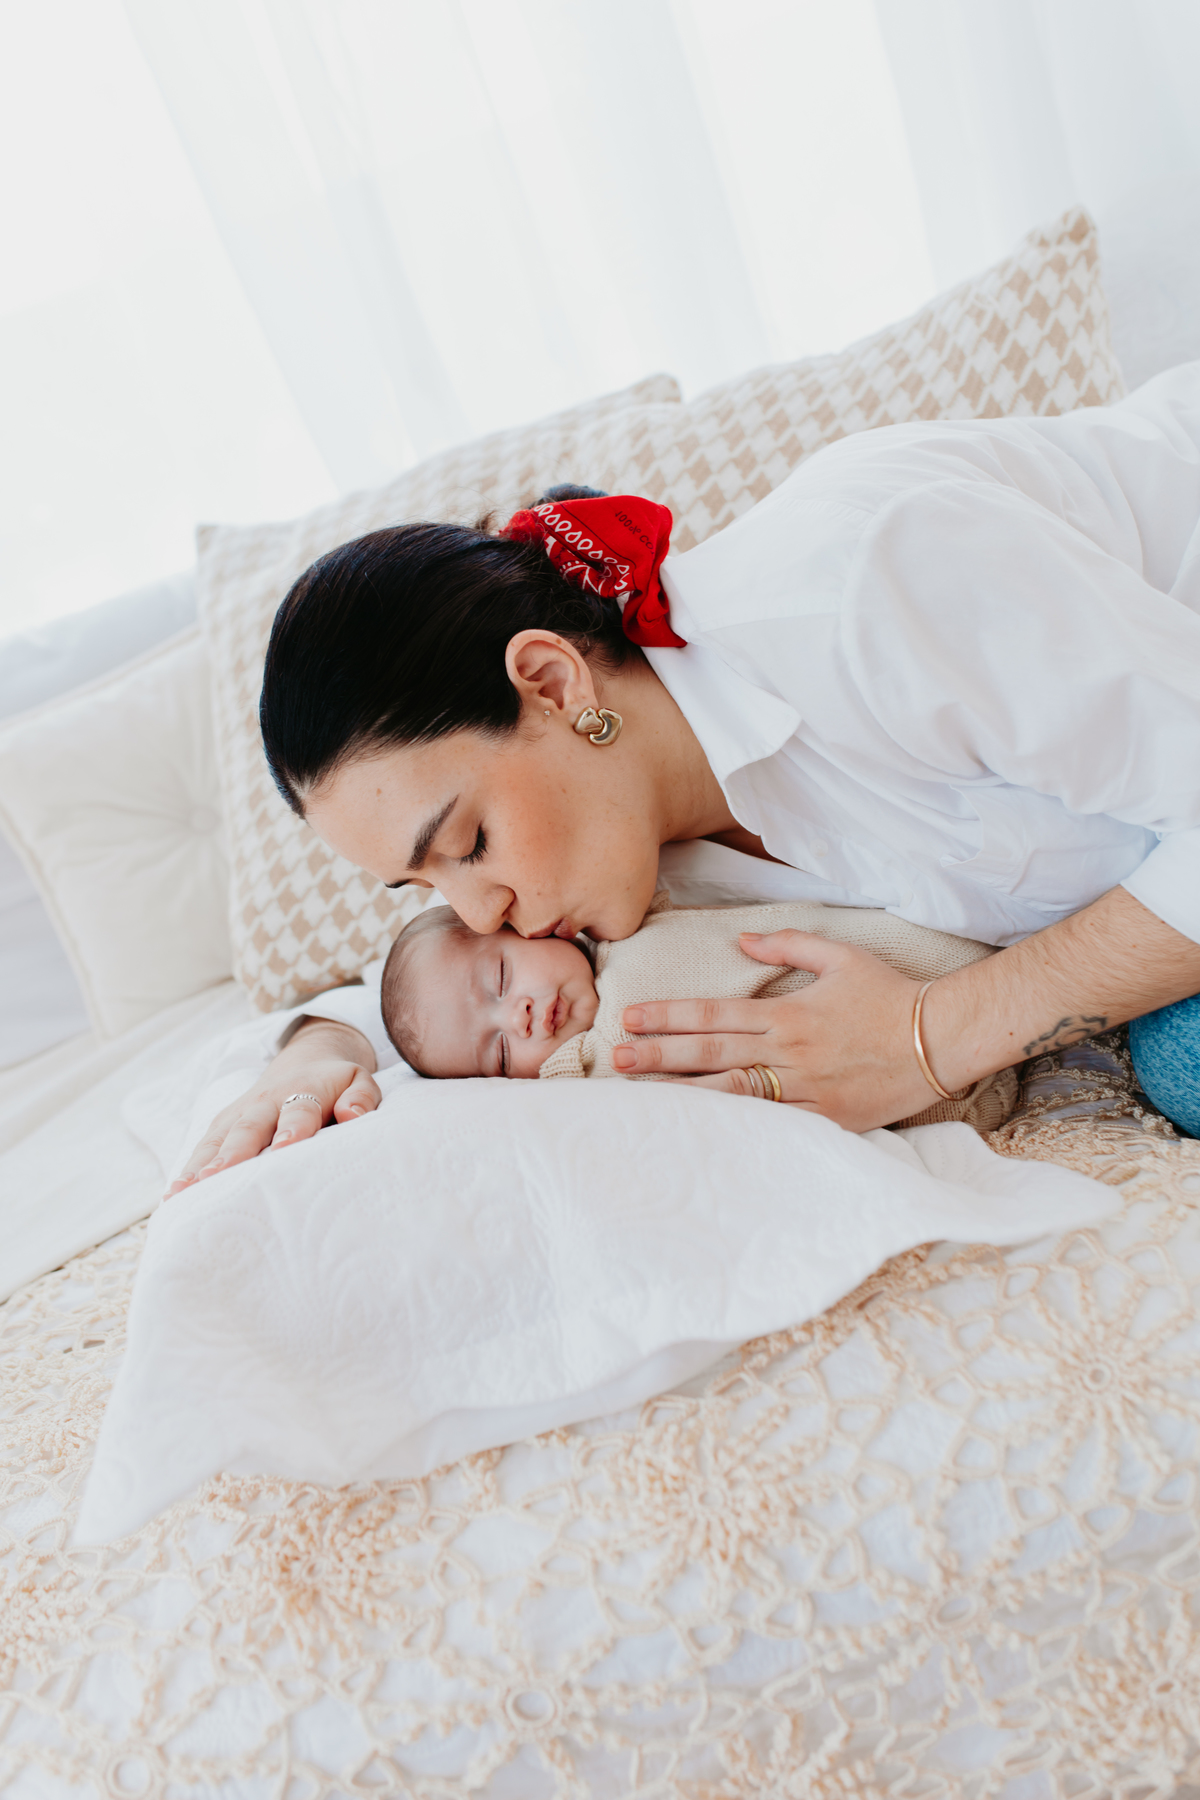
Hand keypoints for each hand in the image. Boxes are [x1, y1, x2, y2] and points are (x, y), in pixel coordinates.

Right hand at [166, 1020, 380, 1196]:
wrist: (305, 1062)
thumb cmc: (336, 1086)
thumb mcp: (358, 1081)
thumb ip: (361, 1097)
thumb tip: (352, 1115)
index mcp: (305, 1091)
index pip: (299, 1110)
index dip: (293, 1129)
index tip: (286, 1148)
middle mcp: (266, 1102)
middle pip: (249, 1128)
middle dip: (234, 1154)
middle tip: (217, 1178)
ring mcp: (239, 1114)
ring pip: (218, 1140)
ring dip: (201, 1166)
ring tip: (184, 1194)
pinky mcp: (221, 1126)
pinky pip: (202, 1148)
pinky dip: (187, 1170)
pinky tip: (173, 1196)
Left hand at [613, 930, 939, 1131]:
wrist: (942, 1039)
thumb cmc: (891, 996)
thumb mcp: (841, 956)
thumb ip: (789, 945)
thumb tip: (745, 939)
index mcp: (788, 1013)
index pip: (714, 1015)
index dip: (669, 1016)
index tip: (631, 1018)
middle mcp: (789, 1052)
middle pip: (711, 1055)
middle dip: (660, 1056)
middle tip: (617, 1059)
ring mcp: (806, 1090)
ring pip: (733, 1094)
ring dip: (683, 1094)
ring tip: (641, 1095)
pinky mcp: (826, 1121)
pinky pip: (772, 1127)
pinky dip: (734, 1129)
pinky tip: (700, 1132)